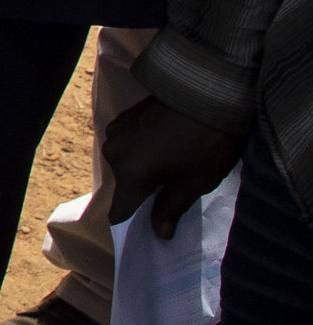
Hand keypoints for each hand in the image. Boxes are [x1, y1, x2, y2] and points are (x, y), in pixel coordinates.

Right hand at [101, 93, 246, 238]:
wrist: (208, 90)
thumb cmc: (207, 141)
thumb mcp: (196, 181)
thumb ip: (172, 209)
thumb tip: (160, 233)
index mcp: (131, 175)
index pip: (119, 212)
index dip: (134, 222)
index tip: (150, 226)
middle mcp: (114, 154)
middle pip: (124, 186)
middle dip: (145, 190)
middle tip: (175, 184)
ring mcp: (116, 132)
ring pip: (125, 163)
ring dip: (143, 166)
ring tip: (173, 158)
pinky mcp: (123, 117)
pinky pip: (127, 143)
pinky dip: (141, 148)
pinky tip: (167, 141)